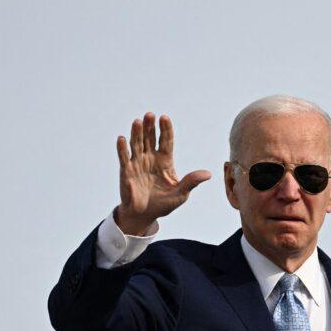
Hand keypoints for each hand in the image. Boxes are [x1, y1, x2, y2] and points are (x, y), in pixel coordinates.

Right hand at [115, 112, 210, 234]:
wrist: (145, 215)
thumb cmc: (163, 204)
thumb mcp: (181, 194)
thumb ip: (191, 182)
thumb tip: (208, 174)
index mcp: (165, 161)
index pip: (166, 141)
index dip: (165, 129)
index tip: (164, 118)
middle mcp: (150, 158)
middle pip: (150, 139)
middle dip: (150, 127)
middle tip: (150, 115)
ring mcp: (138, 163)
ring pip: (137, 144)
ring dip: (137, 133)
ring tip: (137, 121)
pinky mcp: (127, 171)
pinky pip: (124, 158)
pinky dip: (122, 148)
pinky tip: (122, 138)